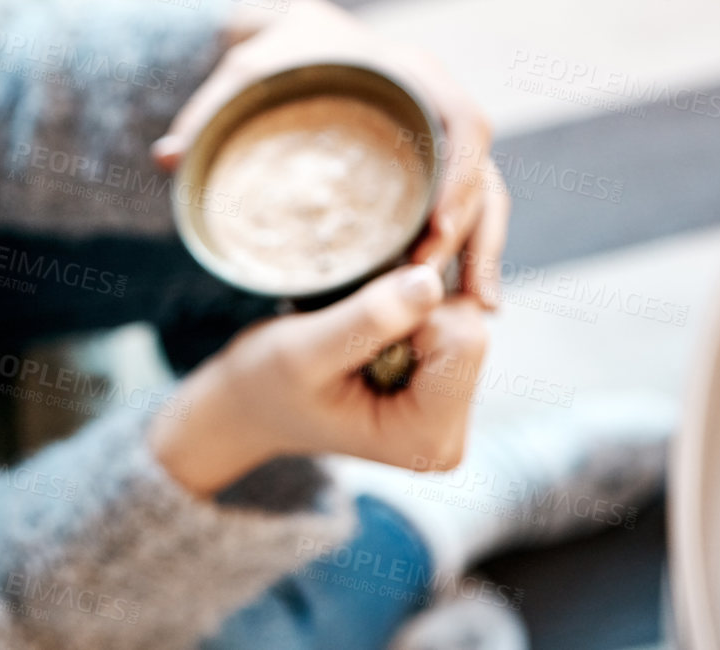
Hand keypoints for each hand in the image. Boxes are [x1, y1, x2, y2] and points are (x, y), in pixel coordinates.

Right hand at [148, 263, 488, 495]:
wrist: (250, 405)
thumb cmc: (266, 383)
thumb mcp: (304, 350)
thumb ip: (369, 320)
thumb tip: (431, 281)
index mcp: (424, 438)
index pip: (464, 341)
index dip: (414, 309)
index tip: (362, 308)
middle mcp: (450, 435)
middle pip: (468, 330)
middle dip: (415, 308)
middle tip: (355, 315)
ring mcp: (449, 415)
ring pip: (461, 322)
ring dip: (412, 305)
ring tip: (358, 323)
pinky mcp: (442, 394)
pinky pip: (450, 327)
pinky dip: (414, 312)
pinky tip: (373, 326)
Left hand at [153, 0, 508, 306]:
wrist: (297, 40)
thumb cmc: (277, 57)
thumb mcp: (245, 78)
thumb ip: (207, 116)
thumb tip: (164, 157)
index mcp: (408, 73)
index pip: (462, 121)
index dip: (460, 174)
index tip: (436, 225)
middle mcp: (437, 102)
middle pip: (480, 167)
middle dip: (471, 228)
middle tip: (445, 284)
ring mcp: (442, 134)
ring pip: (485, 191)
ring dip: (483, 245)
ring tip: (479, 307)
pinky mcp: (435, 163)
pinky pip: (470, 203)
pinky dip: (472, 244)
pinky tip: (471, 297)